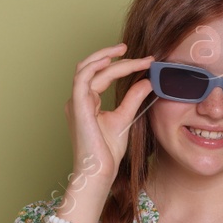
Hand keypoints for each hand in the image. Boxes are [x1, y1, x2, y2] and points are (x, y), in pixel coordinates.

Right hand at [65, 43, 154, 191]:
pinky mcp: (78, 106)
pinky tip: (111, 61)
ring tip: (126, 52)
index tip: (146, 62)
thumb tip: (147, 81)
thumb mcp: (125, 118)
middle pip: (94, 67)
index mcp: (87, 102)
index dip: (124, 66)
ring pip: (88, 68)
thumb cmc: (107, 152)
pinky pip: (82, 79)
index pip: (103, 75)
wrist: (99, 171)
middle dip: (114, 56)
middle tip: (135, 51)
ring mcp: (76, 102)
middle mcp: (79, 99)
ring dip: (106, 57)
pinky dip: (95, 67)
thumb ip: (133, 98)